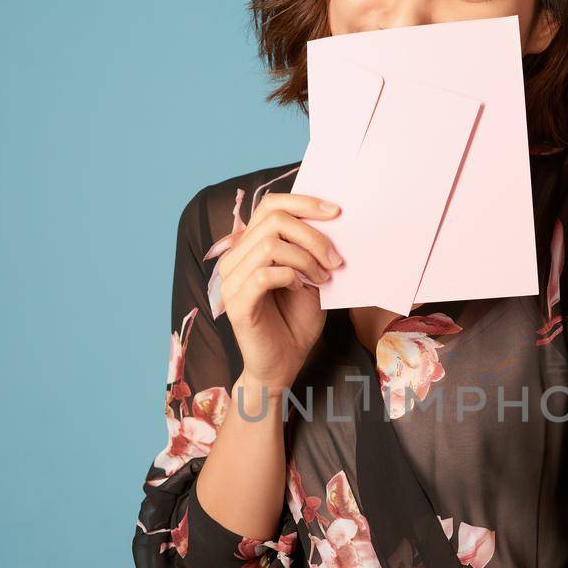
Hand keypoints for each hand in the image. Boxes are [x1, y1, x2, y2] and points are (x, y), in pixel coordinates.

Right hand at [217, 191, 342, 387]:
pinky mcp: (236, 304)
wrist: (284, 365)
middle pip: (273, 220)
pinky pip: (263, 275)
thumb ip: (311, 250)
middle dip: (313, 235)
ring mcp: (231, 281)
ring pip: (269, 245)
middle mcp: (235, 259)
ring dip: (306, 258)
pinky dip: (291, 276)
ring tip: (324, 278)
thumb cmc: (296, 322)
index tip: (335, 212)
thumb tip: (333, 220)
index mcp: (250, 247)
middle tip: (336, 260)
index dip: (303, 202)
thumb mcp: (310, 278)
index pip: (269, 205)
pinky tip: (302, 288)